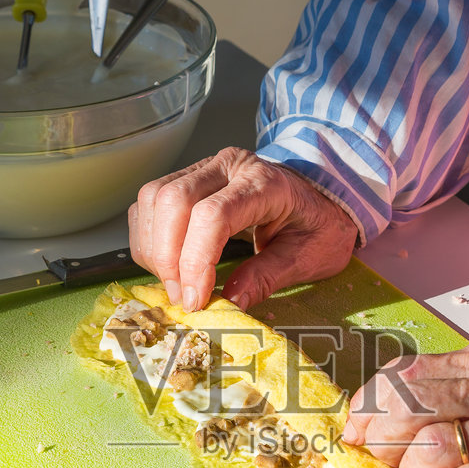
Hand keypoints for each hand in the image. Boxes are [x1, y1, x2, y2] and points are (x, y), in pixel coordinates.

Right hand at [128, 147, 357, 310]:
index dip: (196, 261)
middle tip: (183, 297)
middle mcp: (229, 166)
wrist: (319, 197)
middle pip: (173, 200)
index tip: (196, 299)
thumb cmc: (316, 226)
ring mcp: (205, 167)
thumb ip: (268, 276)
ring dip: (154, 249)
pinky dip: (149, 239)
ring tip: (176, 284)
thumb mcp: (308, 257)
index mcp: (265, 183)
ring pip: (154, 198)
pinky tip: (168, 265)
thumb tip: (230, 301)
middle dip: (167, 257)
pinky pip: (149, 203)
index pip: (213, 215)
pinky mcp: (187, 178)